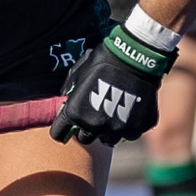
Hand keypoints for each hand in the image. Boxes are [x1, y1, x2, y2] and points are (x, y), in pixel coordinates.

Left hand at [50, 22, 175, 145]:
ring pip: (108, 139)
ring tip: (113, 114)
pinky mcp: (137, 128)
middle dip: (86, 129)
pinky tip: (130, 111)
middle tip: (93, 115)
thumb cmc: (104, 60)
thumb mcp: (78, 71)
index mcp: (76, 113)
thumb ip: (69, 89)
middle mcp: (95, 125)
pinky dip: (128, 126)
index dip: (62, 129)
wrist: (136, 56)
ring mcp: (117, 129)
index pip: (58, 133)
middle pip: (85, 139)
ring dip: (108, 130)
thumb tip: (66, 100)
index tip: (67, 126)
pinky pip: (129, 134)